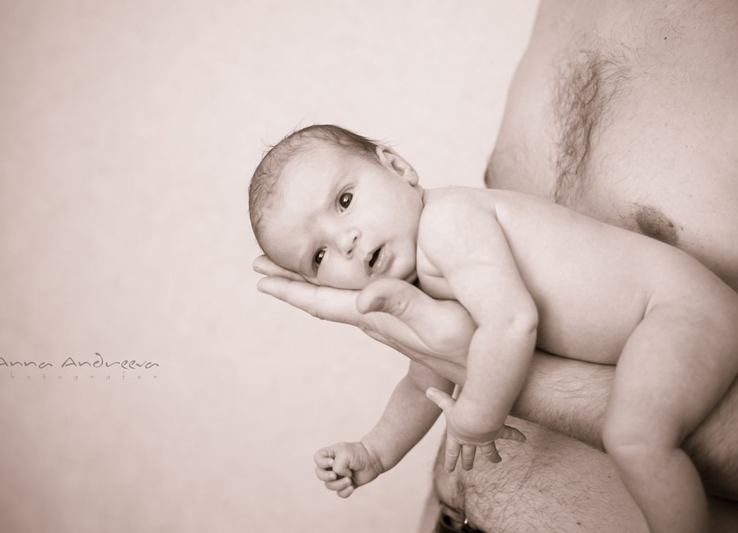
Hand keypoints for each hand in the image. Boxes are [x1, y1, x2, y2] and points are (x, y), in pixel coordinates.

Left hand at [253, 255, 474, 363]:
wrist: (504, 375)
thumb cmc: (478, 350)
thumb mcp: (443, 324)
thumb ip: (403, 305)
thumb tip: (361, 296)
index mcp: (380, 319)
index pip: (323, 303)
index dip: (290, 289)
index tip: (259, 274)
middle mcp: (380, 322)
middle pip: (324, 300)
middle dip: (292, 281)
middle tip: (261, 262)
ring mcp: (395, 324)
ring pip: (343, 301)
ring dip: (316, 285)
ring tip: (295, 269)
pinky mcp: (412, 322)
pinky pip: (367, 300)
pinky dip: (346, 288)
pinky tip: (350, 282)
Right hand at [314, 442, 383, 497]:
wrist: (373, 459)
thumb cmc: (358, 453)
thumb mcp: (345, 454)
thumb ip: (336, 466)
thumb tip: (338, 477)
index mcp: (330, 454)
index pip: (317, 459)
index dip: (322, 463)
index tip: (332, 462)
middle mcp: (332, 466)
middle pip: (319, 474)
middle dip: (326, 477)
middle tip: (335, 475)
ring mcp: (338, 476)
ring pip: (329, 485)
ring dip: (338, 484)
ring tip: (349, 479)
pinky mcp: (346, 484)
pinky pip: (339, 493)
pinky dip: (344, 492)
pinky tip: (351, 487)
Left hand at [426, 387, 525, 471]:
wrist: (477, 415)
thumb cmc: (460, 410)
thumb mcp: (447, 402)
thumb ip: (438, 397)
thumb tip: (427, 389)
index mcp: (457, 436)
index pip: (451, 452)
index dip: (450, 462)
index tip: (449, 471)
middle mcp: (471, 441)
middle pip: (469, 455)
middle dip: (468, 462)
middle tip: (468, 469)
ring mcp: (485, 439)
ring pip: (489, 451)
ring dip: (493, 456)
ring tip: (497, 461)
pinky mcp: (497, 432)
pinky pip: (508, 434)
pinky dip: (516, 436)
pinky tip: (523, 439)